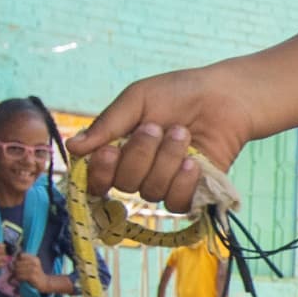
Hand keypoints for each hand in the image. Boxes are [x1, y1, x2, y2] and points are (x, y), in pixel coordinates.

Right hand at [75, 69, 254, 212]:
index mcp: (119, 151)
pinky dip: (183, 181)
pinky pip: (176, 203)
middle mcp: (138, 172)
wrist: (224, 98)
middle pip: (125, 183)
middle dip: (141, 154)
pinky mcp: (190, 195)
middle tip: (158, 127)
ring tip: (182, 133)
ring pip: (152, 191)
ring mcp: (164, 185)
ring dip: (167, 159)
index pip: (97, 178)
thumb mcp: (137, 100)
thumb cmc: (179, 94)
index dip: (100, 171)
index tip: (110, 151)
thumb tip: (73, 148)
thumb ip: (107, 124)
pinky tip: (194, 161)